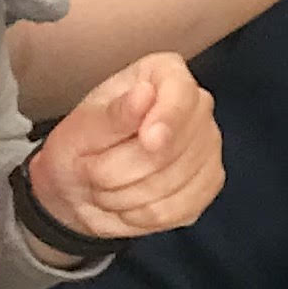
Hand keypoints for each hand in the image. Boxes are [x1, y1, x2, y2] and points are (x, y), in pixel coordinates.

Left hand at [26, 56, 223, 242]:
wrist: (78, 188)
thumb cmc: (78, 147)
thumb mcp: (80, 129)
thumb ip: (113, 115)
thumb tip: (145, 93)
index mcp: (163, 75)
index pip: (182, 90)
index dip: (168, 117)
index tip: (147, 140)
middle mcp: (196, 106)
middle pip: (175, 145)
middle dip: (123, 168)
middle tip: (91, 170)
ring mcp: (208, 146)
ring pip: (174, 181)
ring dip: (126, 194)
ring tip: (105, 188)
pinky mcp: (208, 183)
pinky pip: (181, 207)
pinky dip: (144, 214)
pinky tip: (127, 203)